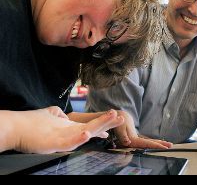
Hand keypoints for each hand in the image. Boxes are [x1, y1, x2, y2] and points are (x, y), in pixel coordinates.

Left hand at [2, 106, 123, 153]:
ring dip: (100, 125)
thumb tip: (62, 114)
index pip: (90, 124)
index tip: (114, 119)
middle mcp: (70, 133)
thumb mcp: (50, 115)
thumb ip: (58, 113)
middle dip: (108, 122)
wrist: (15, 128)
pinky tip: (87, 132)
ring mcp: (63, 139)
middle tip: (122, 117)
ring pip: (86, 132)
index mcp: (70, 127)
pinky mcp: (55, 143)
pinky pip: (69, 141)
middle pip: (93, 127)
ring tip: (113, 118)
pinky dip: (79, 138)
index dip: (103, 123)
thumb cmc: (32, 123)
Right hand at [113, 110, 172, 148]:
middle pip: (149, 145)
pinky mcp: (137, 138)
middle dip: (160, 145)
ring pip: (149, 144)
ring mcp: (136, 141)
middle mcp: (134, 142)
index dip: (154, 146)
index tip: (163, 147)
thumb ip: (123, 135)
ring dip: (158, 144)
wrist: (117, 117)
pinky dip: (154, 142)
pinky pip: (147, 141)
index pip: (145, 144)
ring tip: (169, 144)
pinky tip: (160, 142)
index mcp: (131, 140)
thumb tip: (127, 142)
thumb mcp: (120, 126)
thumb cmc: (119, 120)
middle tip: (170, 145)